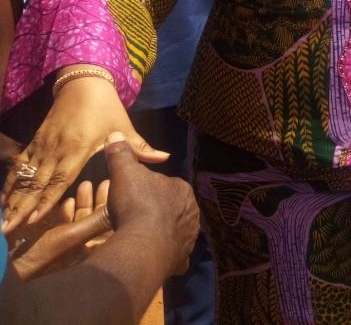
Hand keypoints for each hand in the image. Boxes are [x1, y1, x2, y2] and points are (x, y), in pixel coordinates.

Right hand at [1, 75, 168, 233]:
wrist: (83, 82)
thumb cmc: (105, 107)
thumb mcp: (123, 125)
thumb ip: (138, 147)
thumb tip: (164, 158)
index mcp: (78, 147)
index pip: (60, 179)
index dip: (45, 201)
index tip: (32, 221)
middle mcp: (56, 148)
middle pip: (36, 182)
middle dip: (21, 208)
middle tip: (6, 231)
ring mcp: (43, 145)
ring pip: (25, 175)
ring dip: (12, 198)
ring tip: (3, 221)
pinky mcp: (36, 141)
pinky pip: (20, 164)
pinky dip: (11, 182)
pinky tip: (3, 199)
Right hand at [10, 179, 110, 279]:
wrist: (12, 263)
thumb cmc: (45, 252)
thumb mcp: (75, 234)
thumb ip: (99, 220)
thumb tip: (123, 207)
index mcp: (91, 250)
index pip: (109, 225)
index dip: (113, 205)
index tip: (115, 189)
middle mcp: (80, 247)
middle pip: (95, 220)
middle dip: (97, 200)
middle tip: (101, 182)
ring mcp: (64, 244)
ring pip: (79, 219)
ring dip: (82, 202)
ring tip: (85, 184)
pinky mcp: (48, 240)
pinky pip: (62, 224)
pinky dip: (66, 211)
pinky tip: (66, 201)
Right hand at [104, 132, 198, 276]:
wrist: (144, 244)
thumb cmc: (136, 204)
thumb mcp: (125, 173)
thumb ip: (122, 154)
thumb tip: (116, 135)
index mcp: (181, 189)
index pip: (164, 186)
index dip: (147, 190)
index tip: (133, 197)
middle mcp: (191, 211)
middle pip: (170, 209)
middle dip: (155, 212)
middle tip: (134, 219)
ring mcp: (189, 235)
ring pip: (173, 231)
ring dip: (160, 234)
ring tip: (140, 238)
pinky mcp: (183, 257)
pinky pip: (174, 254)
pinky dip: (165, 255)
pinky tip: (151, 255)